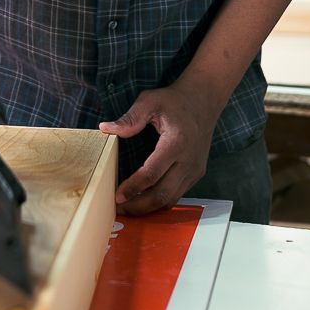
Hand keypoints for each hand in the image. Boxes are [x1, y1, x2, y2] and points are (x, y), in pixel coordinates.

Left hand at [99, 80, 217, 215]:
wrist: (204, 100)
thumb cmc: (175, 100)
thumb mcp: (150, 101)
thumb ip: (130, 118)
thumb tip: (105, 128)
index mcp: (176, 142)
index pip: (152, 173)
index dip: (133, 188)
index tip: (117, 196)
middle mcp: (188, 160)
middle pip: (162, 194)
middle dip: (139, 206)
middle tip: (118, 209)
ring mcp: (194, 169)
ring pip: (171, 199)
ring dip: (149, 208)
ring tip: (128, 207)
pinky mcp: (196, 173)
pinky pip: (177, 194)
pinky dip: (160, 201)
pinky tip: (145, 199)